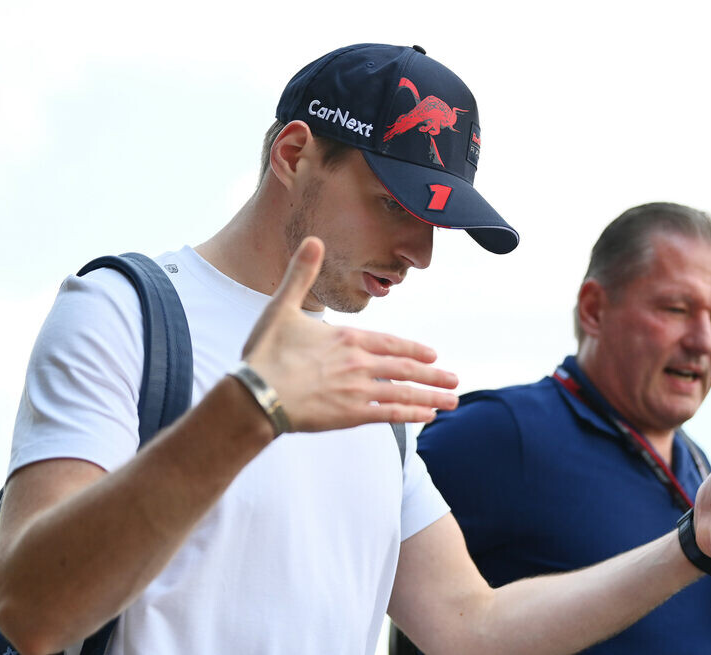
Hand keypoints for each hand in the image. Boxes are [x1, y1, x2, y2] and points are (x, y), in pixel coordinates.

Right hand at [241, 237, 458, 431]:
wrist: (256, 394)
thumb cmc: (265, 353)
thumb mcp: (281, 307)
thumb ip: (300, 274)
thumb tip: (313, 240)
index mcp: (346, 338)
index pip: (390, 342)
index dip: (413, 349)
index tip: (432, 354)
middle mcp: (358, 362)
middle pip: (404, 367)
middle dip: (432, 374)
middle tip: (454, 379)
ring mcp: (357, 389)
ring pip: (404, 391)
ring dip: (431, 396)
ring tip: (452, 399)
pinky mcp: (351, 414)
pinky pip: (389, 413)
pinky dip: (411, 414)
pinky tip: (426, 415)